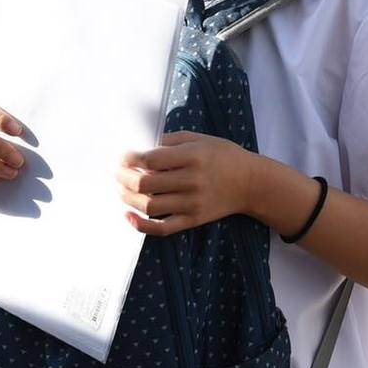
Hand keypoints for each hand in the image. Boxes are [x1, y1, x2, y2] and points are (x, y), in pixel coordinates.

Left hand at [117, 133, 261, 236]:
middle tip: (117, 173)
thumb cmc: (223, 156)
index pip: (150, 160)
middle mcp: (191, 181)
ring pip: (149, 206)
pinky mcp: (193, 220)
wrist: (251, 183)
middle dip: (123, 178)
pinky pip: (162, 228)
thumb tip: (142, 147)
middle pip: (145, 184)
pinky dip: (141, 225)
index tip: (123, 156)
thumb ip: (170, 140)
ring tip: (121, 189)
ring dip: (128, 198)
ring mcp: (192, 204)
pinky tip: (128, 215)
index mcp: (192, 156)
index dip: (129, 159)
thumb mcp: (200, 138)